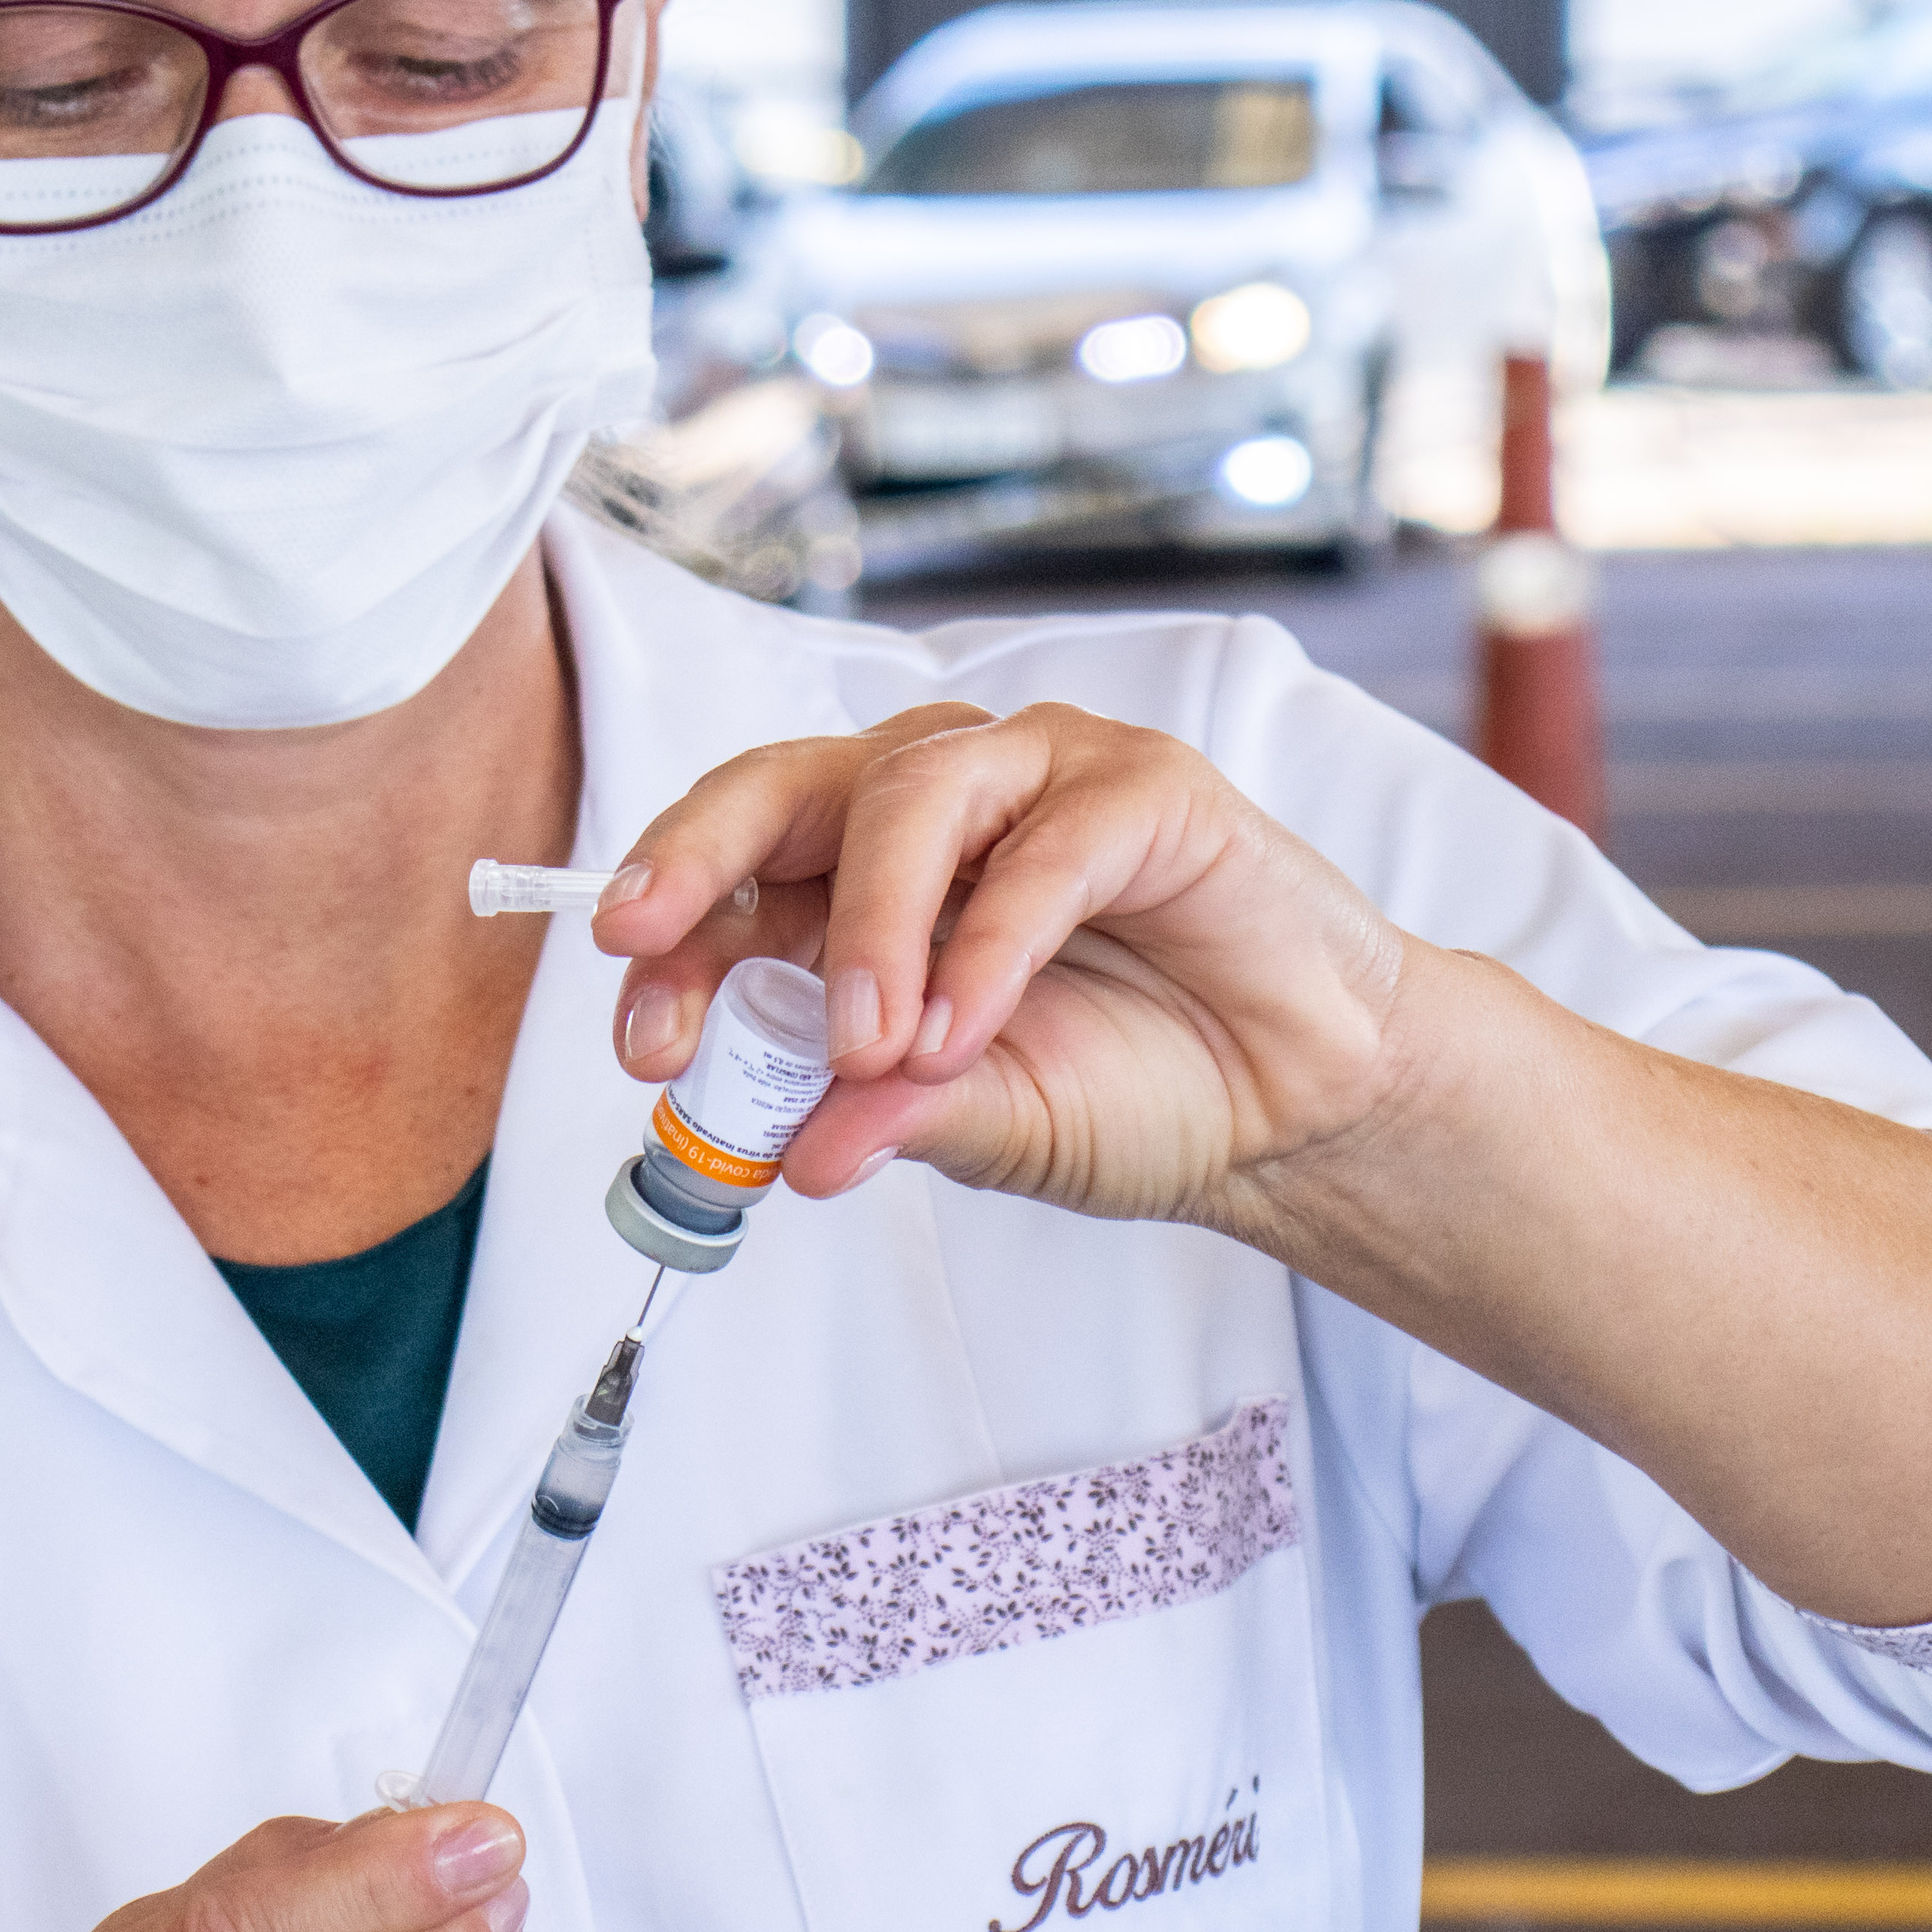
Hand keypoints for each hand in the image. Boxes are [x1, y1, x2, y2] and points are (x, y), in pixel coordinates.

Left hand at [592, 702, 1421, 1233]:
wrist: (1292, 1104)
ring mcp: (1037, 778)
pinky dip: (990, 941)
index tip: (639, 1037)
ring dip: (870, 927)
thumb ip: (888, 1118)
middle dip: (702, 862)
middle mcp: (934, 802)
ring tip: (868, 1044)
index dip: (671, 940)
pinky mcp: (1143, 788)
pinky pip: (1045, 845)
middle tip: (652, 950)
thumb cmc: (1133, 1089)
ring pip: (907, 795)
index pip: (733, 874)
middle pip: (783, 785)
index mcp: (861, 876)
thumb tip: (790, 1153)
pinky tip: (965, 1026)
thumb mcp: (982, 1127)